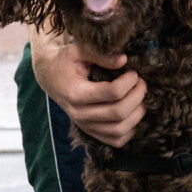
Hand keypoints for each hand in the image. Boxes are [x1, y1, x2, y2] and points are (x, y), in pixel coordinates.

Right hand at [30, 31, 146, 146]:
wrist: (50, 76)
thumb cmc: (66, 61)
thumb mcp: (78, 50)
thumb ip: (100, 55)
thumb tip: (124, 60)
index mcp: (76, 93)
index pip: (112, 93)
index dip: (129, 82)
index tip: (134, 73)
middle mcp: (79, 114)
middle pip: (118, 113)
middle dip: (137, 96)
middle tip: (141, 82)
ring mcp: (85, 126)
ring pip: (119, 130)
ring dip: (137, 114)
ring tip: (139, 97)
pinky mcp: (91, 132)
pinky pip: (116, 141)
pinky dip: (130, 130)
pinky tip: (133, 112)